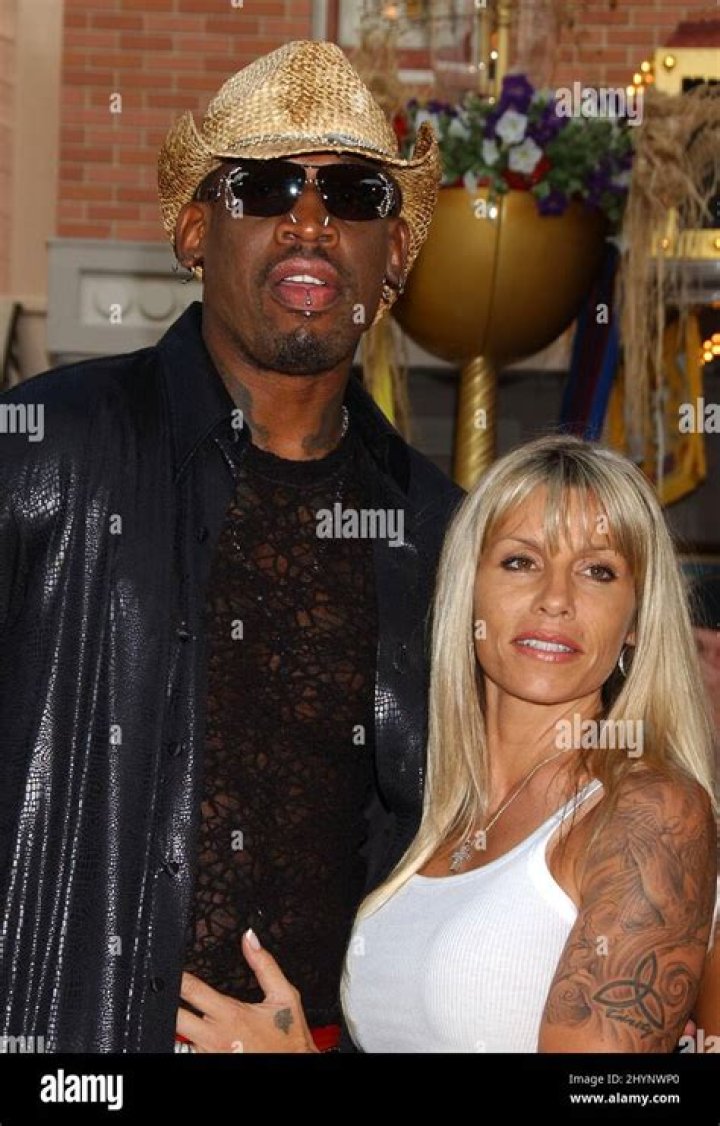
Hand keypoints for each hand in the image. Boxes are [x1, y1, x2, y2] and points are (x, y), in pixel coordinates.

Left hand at [175, 929, 319, 1052]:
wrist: (294, 1066)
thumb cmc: (289, 1036)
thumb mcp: (284, 995)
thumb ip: (265, 965)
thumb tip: (250, 938)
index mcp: (231, 1013)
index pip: (193, 990)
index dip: (178, 977)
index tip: (170, 970)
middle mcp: (215, 1036)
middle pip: (175, 1017)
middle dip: (169, 1003)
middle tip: (164, 992)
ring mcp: (209, 1054)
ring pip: (177, 1039)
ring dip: (175, 1027)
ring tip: (175, 1015)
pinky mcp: (209, 1065)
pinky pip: (187, 1054)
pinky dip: (185, 1045)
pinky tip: (189, 1037)